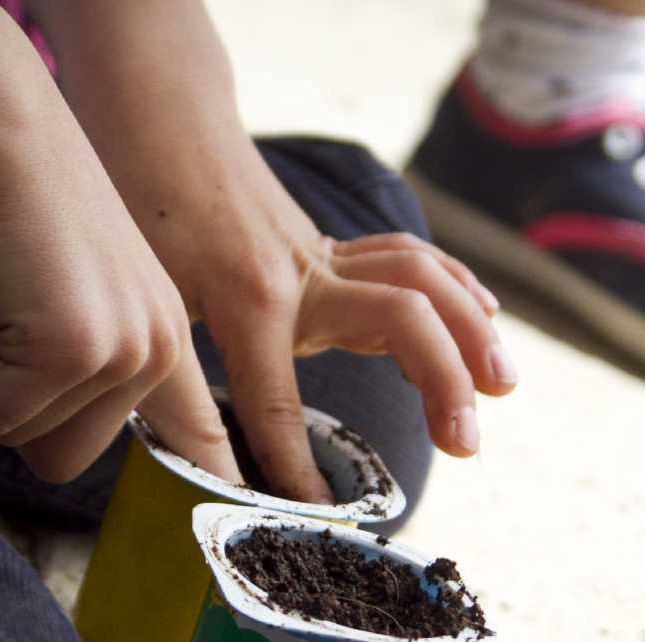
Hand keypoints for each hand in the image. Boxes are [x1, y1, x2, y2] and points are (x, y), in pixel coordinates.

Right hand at [0, 0, 239, 485]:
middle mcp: (157, 348)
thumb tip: (41, 423)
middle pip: (65, 458)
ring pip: (23, 436)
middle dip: (6, 408)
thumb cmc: (13, 202)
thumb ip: (80, 358)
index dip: (213, 480)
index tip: (239, 523)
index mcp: (163, 337)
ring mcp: (123, 350)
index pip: (198, 434)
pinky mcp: (77, 350)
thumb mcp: (67, 293)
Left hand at [30, 0, 514, 501]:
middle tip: (466, 444)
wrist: (160, 124)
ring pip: (424, 280)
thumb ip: (170, 366)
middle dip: (444, 383)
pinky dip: (457, 288)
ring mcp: (324, 254)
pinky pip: (412, 260)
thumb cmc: (142, 212)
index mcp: (244, 301)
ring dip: (472, 332)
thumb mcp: (144, 296)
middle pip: (403, 321)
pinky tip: (485, 320)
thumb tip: (183, 447)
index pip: (276, 405)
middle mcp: (301, 275)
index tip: (314, 514)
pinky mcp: (331, 248)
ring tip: (502, 388)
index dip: (292, 467)